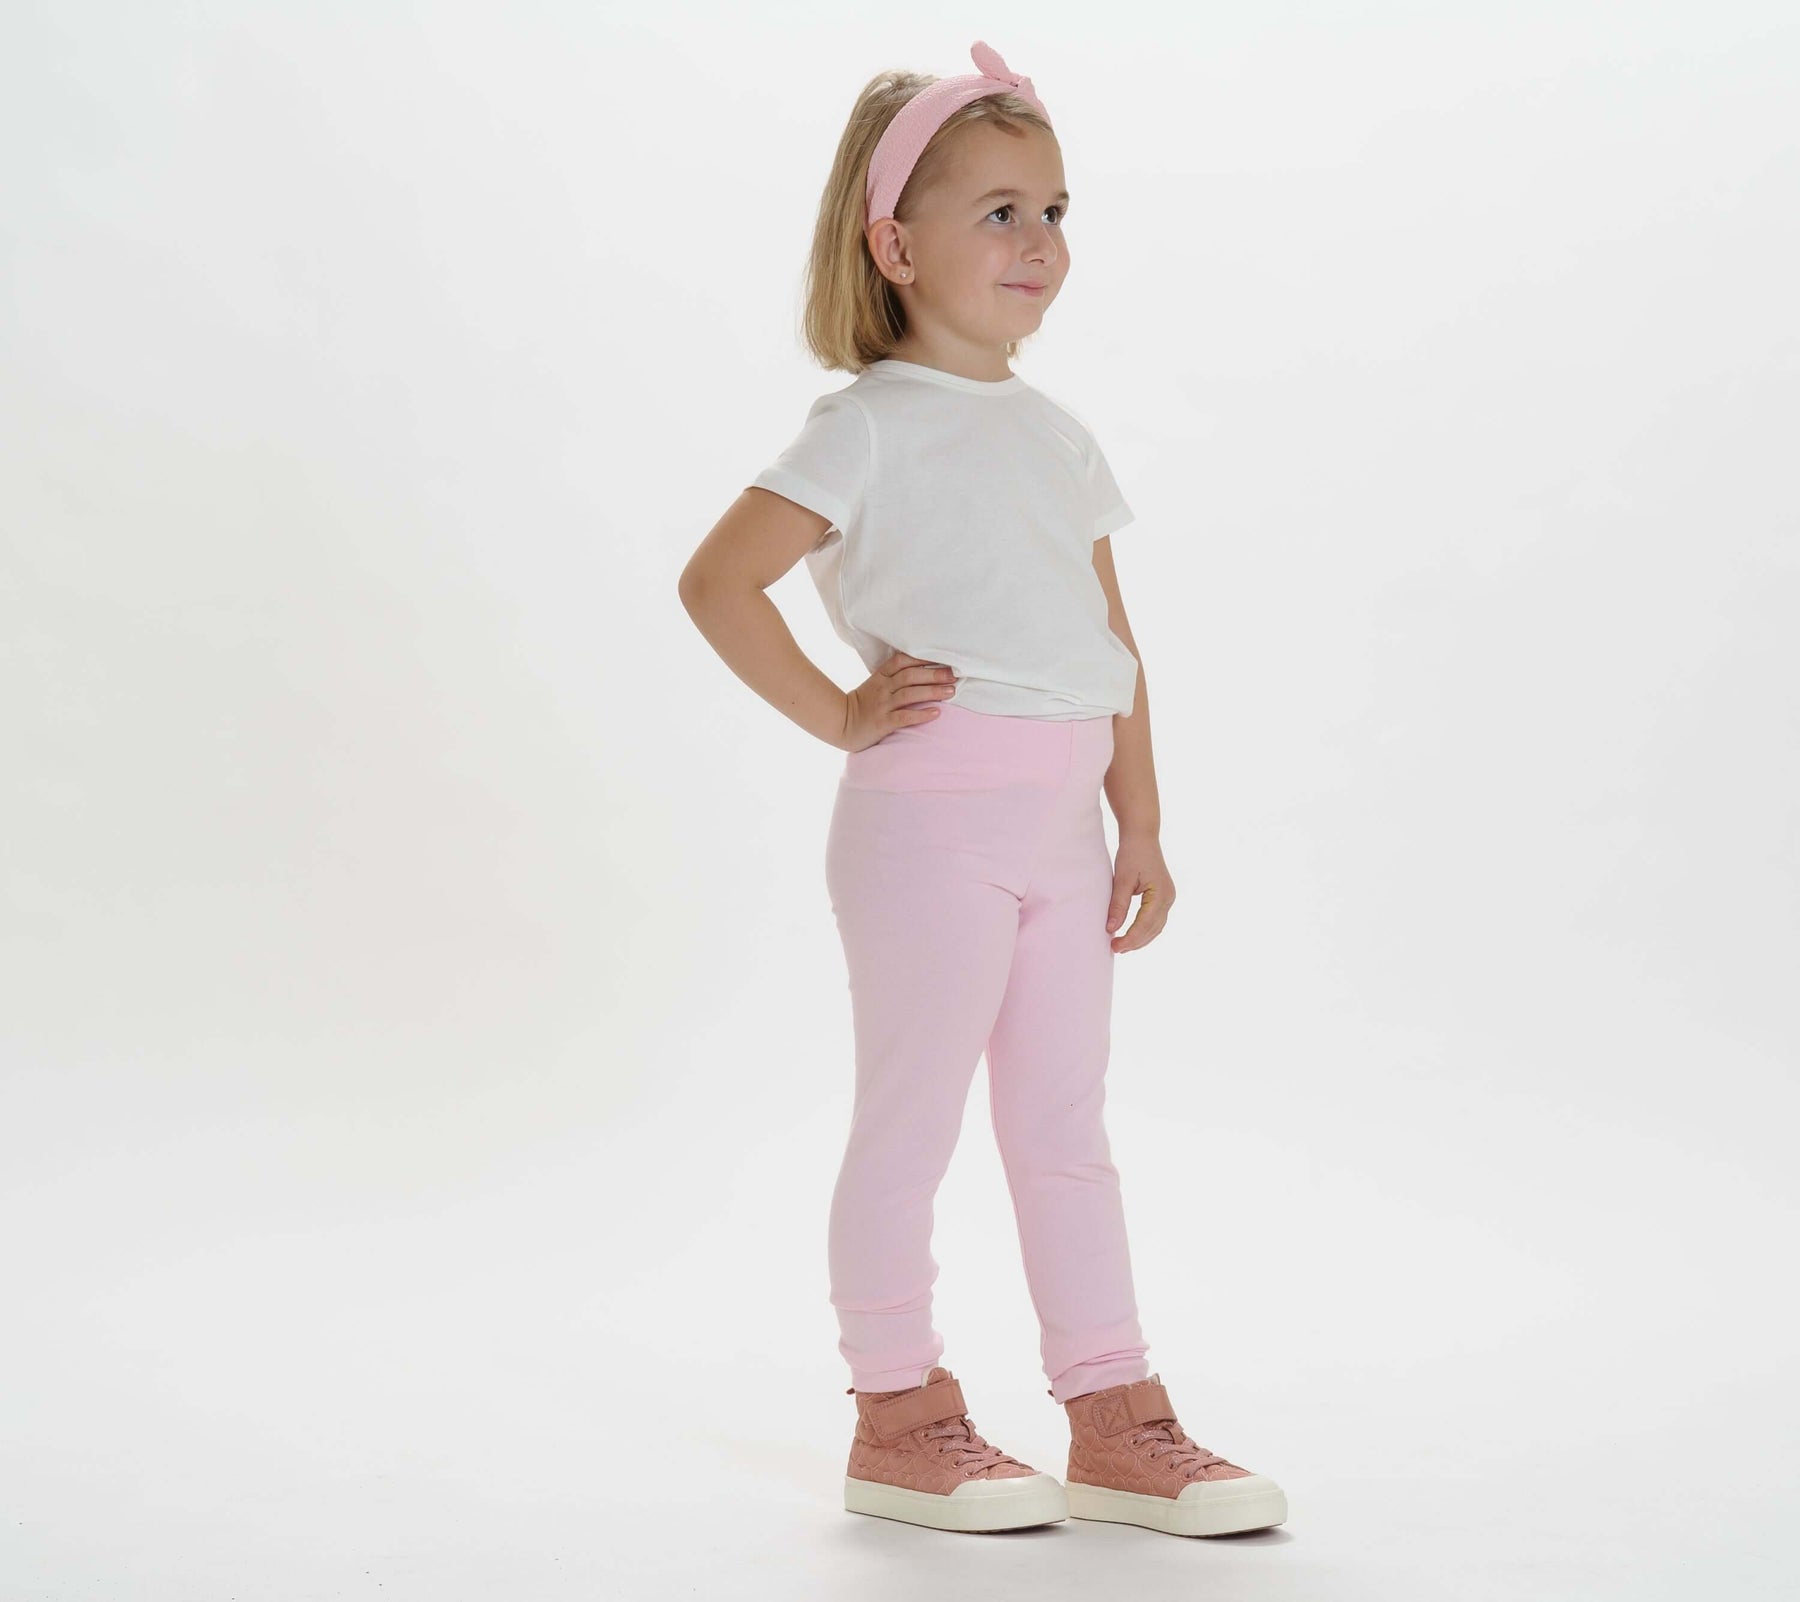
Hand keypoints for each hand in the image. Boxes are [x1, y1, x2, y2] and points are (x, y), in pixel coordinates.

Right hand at [840, 651, 960, 751]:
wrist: (841, 724)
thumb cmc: (863, 704)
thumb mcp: (875, 685)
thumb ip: (893, 676)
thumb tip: (923, 671)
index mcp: (881, 677)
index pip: (901, 661)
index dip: (921, 658)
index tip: (941, 658)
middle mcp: (882, 688)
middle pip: (910, 676)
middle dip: (933, 674)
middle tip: (953, 675)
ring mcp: (882, 705)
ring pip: (910, 694)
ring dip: (932, 692)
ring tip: (951, 692)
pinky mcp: (883, 722)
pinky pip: (904, 717)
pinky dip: (921, 714)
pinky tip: (936, 713)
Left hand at [1108, 836, 1173, 952]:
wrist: (1142, 836)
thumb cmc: (1132, 854)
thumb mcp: (1122, 879)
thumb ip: (1118, 905)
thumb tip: (1111, 928)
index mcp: (1161, 895)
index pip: (1144, 924)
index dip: (1130, 938)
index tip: (1114, 946)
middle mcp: (1169, 899)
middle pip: (1153, 930)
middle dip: (1135, 942)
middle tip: (1115, 949)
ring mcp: (1168, 898)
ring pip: (1156, 927)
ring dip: (1140, 939)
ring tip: (1121, 945)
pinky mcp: (1164, 897)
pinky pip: (1156, 920)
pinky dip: (1144, 930)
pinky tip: (1131, 934)